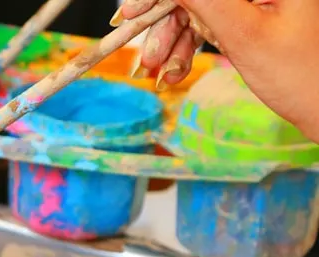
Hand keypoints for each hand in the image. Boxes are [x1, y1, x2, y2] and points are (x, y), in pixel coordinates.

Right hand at [119, 0, 318, 142]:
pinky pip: (207, 23)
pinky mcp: (248, 14)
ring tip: (159, 72)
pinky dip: (188, 47)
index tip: (132, 13)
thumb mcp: (244, 34)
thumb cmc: (299, 74)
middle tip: (146, 56)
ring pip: (197, 9)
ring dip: (173, 41)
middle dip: (166, 24)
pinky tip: (175, 70)